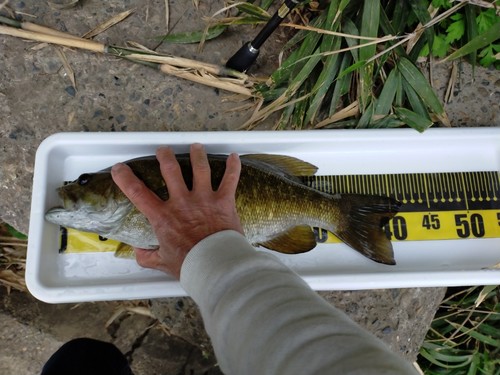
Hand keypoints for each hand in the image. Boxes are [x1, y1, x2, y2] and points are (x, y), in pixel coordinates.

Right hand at [111, 143, 242, 278]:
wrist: (216, 265)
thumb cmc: (191, 265)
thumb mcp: (163, 262)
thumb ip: (147, 256)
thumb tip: (138, 253)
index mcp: (163, 217)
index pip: (138, 193)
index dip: (125, 178)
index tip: (120, 168)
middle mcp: (182, 202)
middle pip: (170, 170)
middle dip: (165, 156)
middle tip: (163, 150)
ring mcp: (204, 199)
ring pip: (199, 168)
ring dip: (197, 155)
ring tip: (195, 147)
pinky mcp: (223, 201)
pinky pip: (230, 179)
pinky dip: (233, 167)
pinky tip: (233, 157)